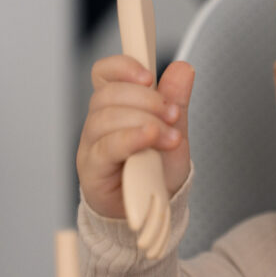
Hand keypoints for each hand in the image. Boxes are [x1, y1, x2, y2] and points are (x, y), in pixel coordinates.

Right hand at [76, 56, 194, 218]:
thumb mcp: (175, 130)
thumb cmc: (157, 170)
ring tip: (171, 137)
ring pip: (106, 118)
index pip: (104, 74)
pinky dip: (132, 138)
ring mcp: (93, 145)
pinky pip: (107, 146)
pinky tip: (151, 139)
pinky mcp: (93, 168)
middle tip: (173, 115)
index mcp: (116, 107)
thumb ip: (176, 100)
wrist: (155, 209)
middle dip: (147, 100)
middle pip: (108, 94)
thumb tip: (182, 68)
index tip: (148, 76)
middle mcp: (99, 123)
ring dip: (145, 121)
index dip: (122, 67)